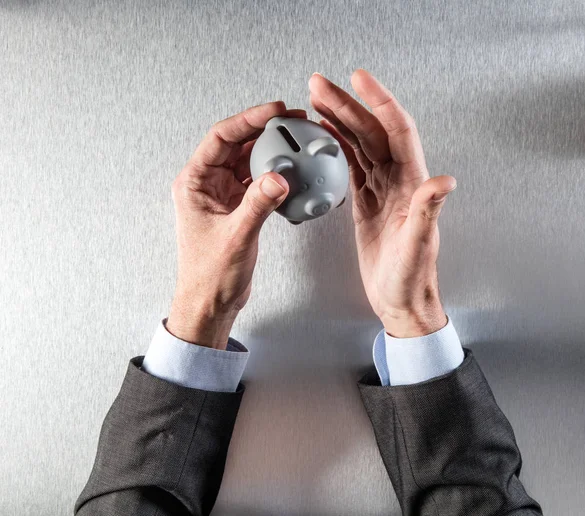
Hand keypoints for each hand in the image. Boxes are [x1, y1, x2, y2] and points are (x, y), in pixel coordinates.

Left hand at [167, 102, 306, 348]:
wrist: (210, 303)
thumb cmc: (209, 275)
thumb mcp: (236, 236)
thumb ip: (258, 205)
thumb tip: (279, 177)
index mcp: (194, 183)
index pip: (220, 138)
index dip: (248, 120)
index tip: (274, 111)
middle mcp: (207, 184)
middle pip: (236, 144)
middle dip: (264, 131)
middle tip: (292, 121)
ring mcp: (223, 194)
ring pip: (248, 161)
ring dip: (271, 152)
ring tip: (296, 141)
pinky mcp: (237, 207)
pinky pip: (258, 181)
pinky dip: (275, 175)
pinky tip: (292, 172)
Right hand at [309, 70, 455, 337]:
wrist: (401, 300)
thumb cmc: (411, 279)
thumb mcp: (417, 248)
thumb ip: (428, 212)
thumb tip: (443, 181)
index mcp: (412, 187)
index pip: (397, 132)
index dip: (380, 102)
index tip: (359, 80)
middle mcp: (399, 182)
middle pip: (372, 132)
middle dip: (347, 105)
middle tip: (320, 85)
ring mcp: (383, 191)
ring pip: (360, 145)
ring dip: (340, 121)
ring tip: (317, 102)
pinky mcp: (368, 202)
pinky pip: (353, 166)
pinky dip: (338, 147)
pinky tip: (327, 136)